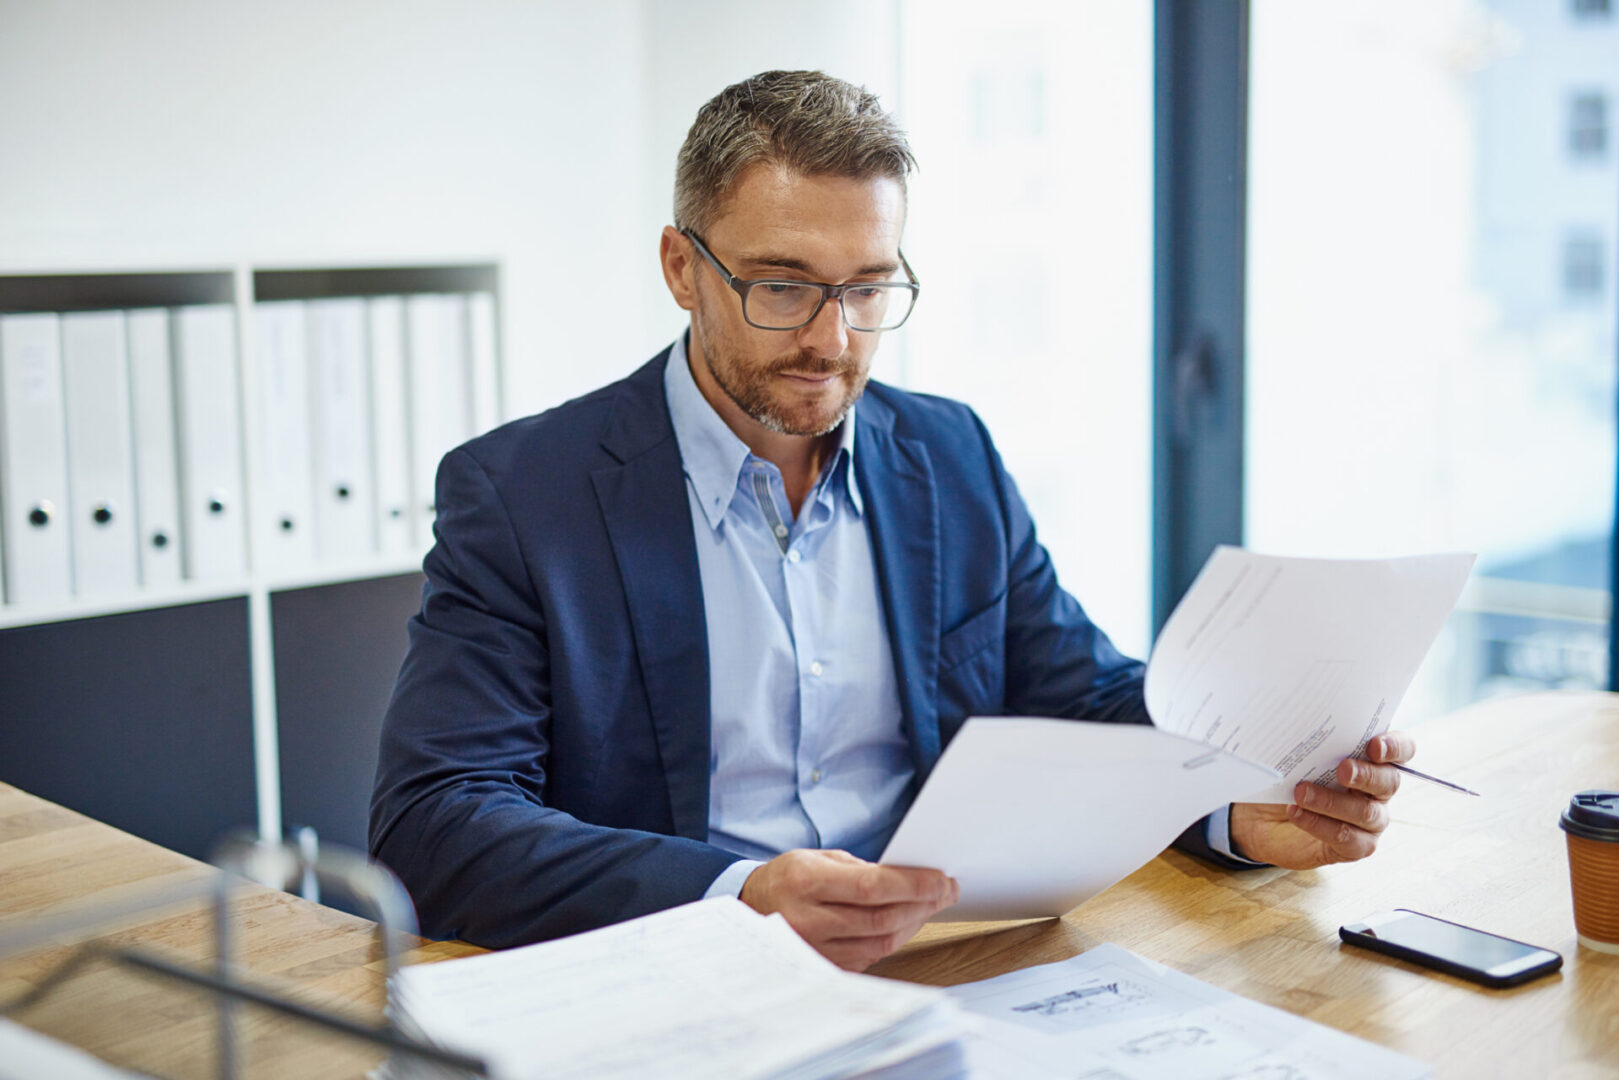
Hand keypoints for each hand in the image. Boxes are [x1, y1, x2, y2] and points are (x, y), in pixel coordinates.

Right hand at [739, 849, 958, 971]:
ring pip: (881, 941)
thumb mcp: (817, 858)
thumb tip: (909, 878)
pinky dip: (894, 938)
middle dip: (922, 904)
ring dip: (914, 922)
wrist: (750, 909)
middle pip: (881, 918)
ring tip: (931, 904)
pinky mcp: (825, 966)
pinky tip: (906, 921)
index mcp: (806, 883)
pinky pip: (871, 955)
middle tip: (946, 890)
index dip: (912, 885)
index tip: (941, 879)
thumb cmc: (788, 878)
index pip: (871, 887)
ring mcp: (816, 948)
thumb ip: (858, 870)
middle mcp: (809, 920)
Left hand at [1229, 732, 1414, 869]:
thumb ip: (1312, 743)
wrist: (1263, 818)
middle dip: (1366, 774)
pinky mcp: (1355, 847)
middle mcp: (1378, 791)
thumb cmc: (1289, 779)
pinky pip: (1346, 838)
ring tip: (1302, 792)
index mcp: (1372, 761)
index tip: (1374, 746)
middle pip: (1388, 781)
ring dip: (1332, 801)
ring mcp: (1370, 821)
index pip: (1401, 750)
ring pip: (1366, 812)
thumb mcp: (1298, 757)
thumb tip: (1300, 727)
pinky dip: (1318, 824)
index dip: (1395, 747)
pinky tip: (1296, 813)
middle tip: (1343, 770)